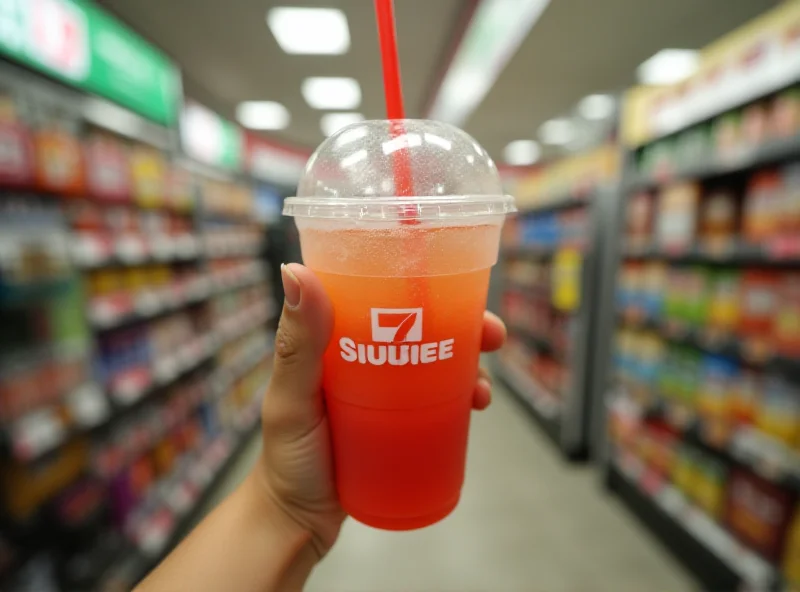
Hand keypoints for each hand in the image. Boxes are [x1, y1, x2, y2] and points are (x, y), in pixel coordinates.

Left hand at [251, 263, 506, 558]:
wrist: (297, 521)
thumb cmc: (286, 457)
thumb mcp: (292, 396)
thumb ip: (297, 342)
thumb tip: (295, 271)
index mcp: (335, 338)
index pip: (381, 293)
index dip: (423, 283)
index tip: (459, 283)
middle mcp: (364, 357)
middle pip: (422, 326)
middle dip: (464, 324)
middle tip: (493, 335)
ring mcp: (384, 392)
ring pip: (436, 362)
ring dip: (470, 362)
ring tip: (483, 388)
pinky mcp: (399, 422)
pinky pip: (437, 400)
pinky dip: (462, 396)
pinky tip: (477, 404)